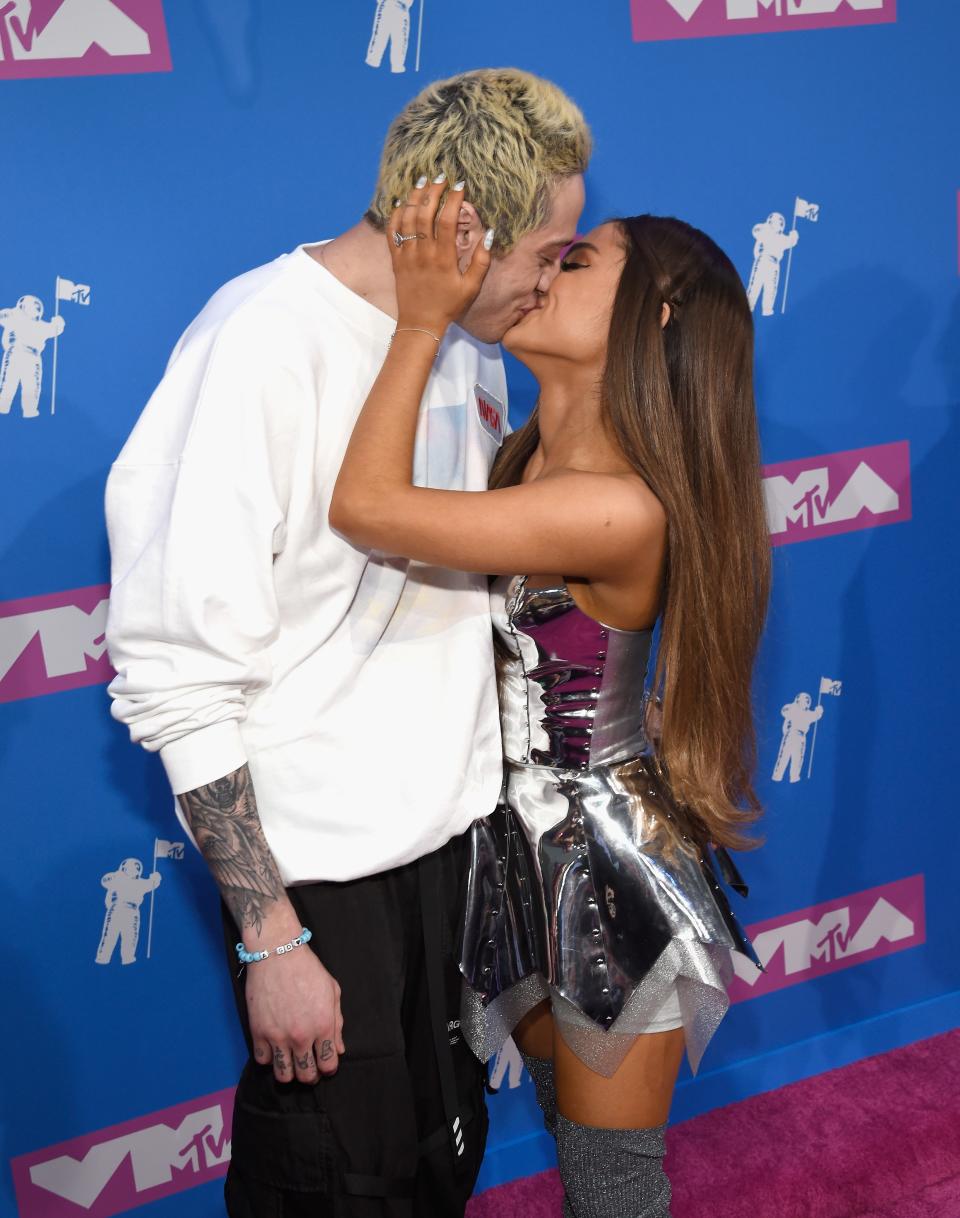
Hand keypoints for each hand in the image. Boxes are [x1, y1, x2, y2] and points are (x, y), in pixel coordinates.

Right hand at [245, 946, 344, 1083]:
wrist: (277, 953)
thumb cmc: (307, 969)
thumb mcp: (332, 991)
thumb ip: (337, 1023)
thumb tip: (338, 1049)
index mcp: (323, 1025)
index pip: (329, 1064)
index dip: (328, 1068)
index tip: (325, 1064)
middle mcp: (301, 1035)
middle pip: (306, 1076)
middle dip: (310, 1075)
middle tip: (309, 1066)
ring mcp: (278, 1036)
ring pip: (283, 1075)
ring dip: (289, 1072)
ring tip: (291, 1061)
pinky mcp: (258, 1032)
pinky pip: (263, 1061)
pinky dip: (269, 1058)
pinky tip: (274, 1048)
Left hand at [388, 175, 493, 333]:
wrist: (420, 322)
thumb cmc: (449, 306)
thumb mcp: (472, 287)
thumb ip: (481, 261)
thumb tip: (489, 234)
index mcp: (443, 258)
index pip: (447, 220)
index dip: (453, 200)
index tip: (460, 186)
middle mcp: (423, 253)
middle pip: (425, 213)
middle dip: (433, 191)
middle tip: (440, 178)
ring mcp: (407, 255)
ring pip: (406, 218)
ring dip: (414, 197)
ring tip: (422, 183)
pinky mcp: (396, 260)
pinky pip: (392, 232)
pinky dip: (395, 215)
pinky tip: (401, 203)